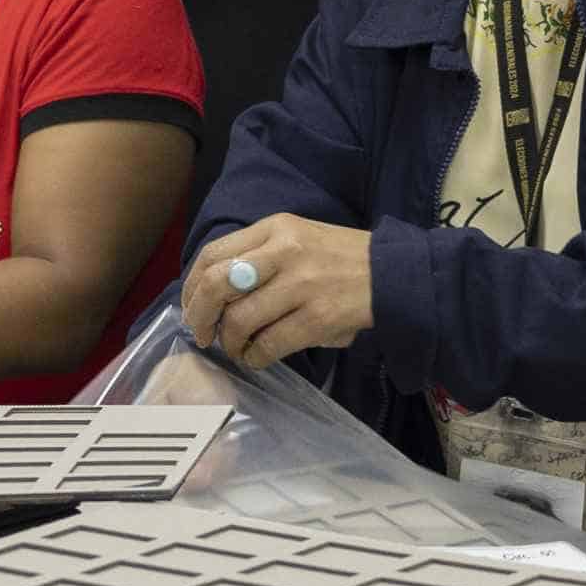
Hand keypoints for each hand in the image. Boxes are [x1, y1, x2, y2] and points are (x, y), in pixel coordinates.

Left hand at [182, 216, 375, 370]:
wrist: (393, 274)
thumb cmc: (339, 258)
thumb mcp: (296, 237)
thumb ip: (257, 255)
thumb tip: (211, 293)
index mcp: (275, 228)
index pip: (213, 254)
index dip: (192, 286)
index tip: (191, 307)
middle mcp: (284, 252)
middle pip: (217, 285)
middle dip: (200, 316)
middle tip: (202, 334)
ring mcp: (302, 286)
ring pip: (240, 320)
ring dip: (230, 342)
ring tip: (235, 348)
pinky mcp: (317, 319)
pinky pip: (268, 345)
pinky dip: (254, 357)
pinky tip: (257, 357)